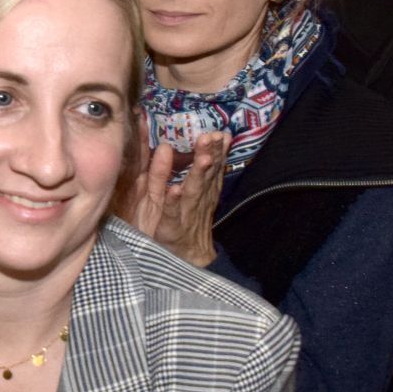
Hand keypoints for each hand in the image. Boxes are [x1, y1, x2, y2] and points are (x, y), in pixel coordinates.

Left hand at [116, 131, 226, 266]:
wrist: (189, 258)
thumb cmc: (190, 220)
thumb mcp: (198, 194)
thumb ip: (203, 170)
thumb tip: (210, 146)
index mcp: (204, 190)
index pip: (213, 167)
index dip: (218, 150)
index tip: (221, 133)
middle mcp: (198, 199)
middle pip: (206, 175)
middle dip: (210, 155)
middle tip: (212, 137)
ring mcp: (185, 213)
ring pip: (193, 191)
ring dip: (198, 174)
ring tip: (202, 158)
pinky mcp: (171, 227)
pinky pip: (172, 213)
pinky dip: (174, 201)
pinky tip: (174, 189)